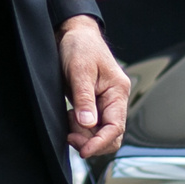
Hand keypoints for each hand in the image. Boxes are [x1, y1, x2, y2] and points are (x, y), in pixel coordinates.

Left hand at [57, 16, 129, 156]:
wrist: (72, 32)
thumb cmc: (79, 46)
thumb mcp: (79, 71)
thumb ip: (84, 99)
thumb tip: (88, 124)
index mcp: (117, 91)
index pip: (115, 127)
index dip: (100, 142)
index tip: (83, 151)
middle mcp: (114, 99)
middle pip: (111, 134)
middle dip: (91, 141)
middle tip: (70, 137)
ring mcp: (104, 102)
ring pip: (100, 131)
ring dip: (83, 134)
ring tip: (67, 120)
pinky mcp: (93, 102)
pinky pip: (91, 124)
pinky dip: (79, 127)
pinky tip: (69, 117)